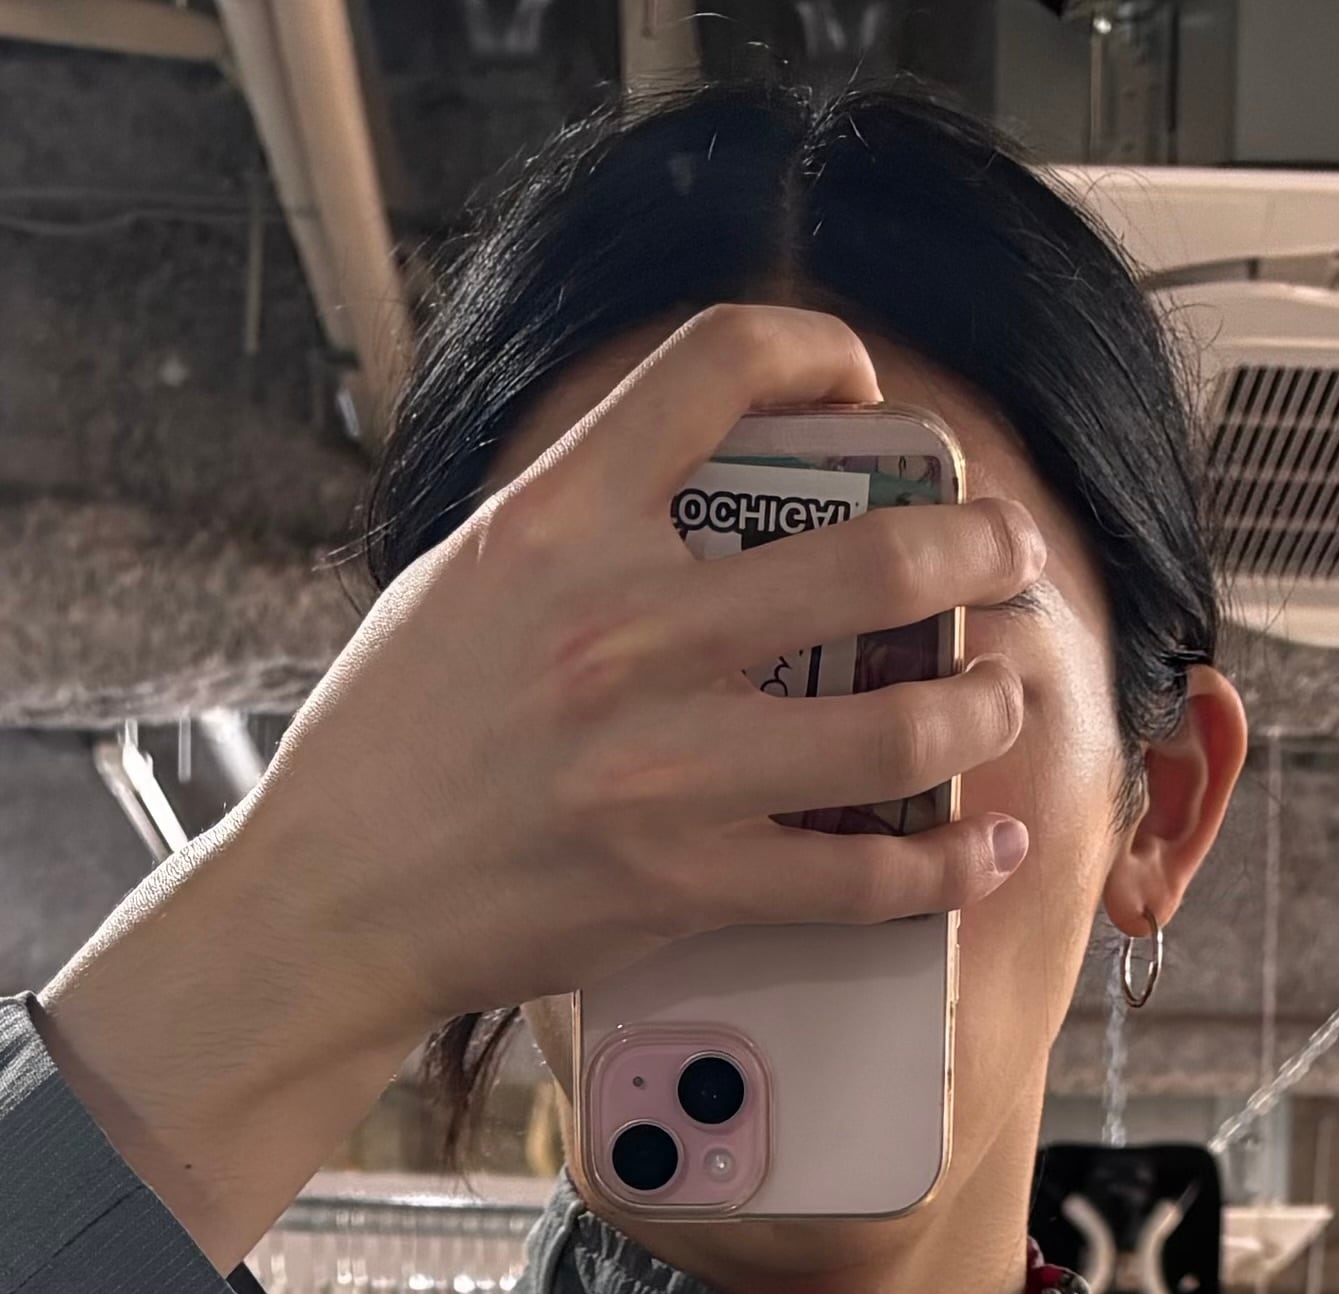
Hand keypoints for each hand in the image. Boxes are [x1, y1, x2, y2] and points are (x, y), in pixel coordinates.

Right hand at [39, 299, 1039, 1273]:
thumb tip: (698, 479)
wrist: (332, 894)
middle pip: (874, 553)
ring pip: (896, 724)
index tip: (867, 395)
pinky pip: (861, 876)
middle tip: (1005, 552)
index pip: (719, 367)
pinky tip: (985, 840)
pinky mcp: (685, 886)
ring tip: (1000, 691)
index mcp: (562, 521)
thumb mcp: (466, 574)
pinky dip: (947, 863)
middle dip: (978, 544)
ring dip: (983, 703)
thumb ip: (582, 520)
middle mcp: (627, 630)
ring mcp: (665, 767)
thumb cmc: (391, 738)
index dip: (822, 355)